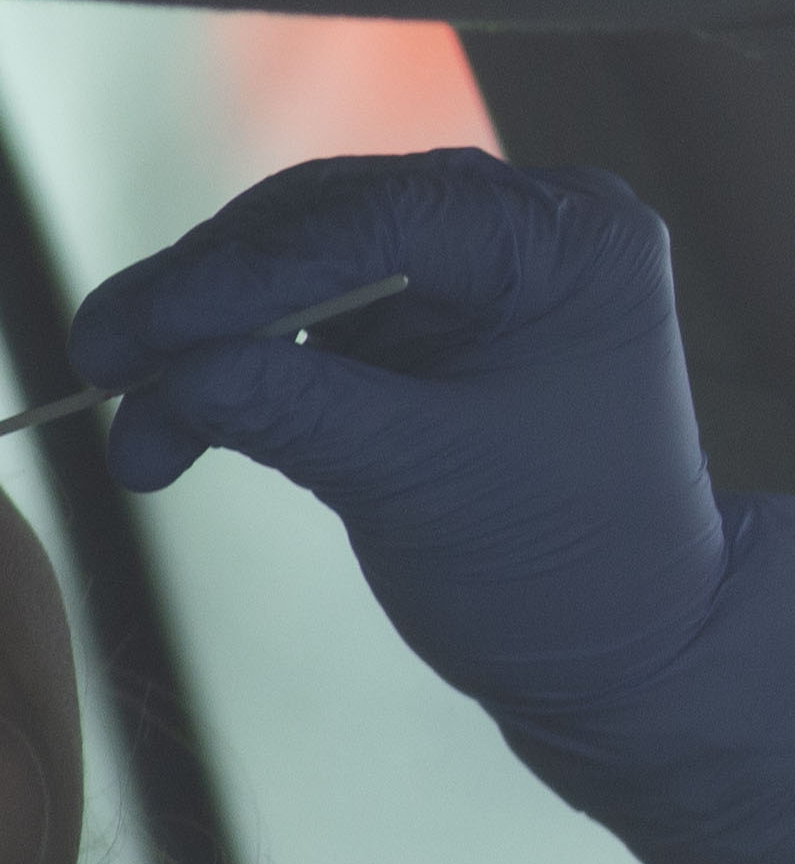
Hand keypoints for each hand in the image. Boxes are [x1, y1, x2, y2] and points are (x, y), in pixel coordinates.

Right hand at [69, 151, 794, 863]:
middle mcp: (536, 228)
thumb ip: (293, 411)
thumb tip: (168, 369)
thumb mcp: (418, 483)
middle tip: (99, 363)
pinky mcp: (430, 318)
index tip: (134, 330)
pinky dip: (237, 368)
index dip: (242, 273)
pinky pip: (307, 314)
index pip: (385, 219)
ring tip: (134, 434)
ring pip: (299, 263)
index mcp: (574, 242)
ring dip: (205, 340)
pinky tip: (170, 432)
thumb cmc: (562, 566)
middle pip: (329, 223)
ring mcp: (481, 268)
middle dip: (207, 300)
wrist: (627, 644)